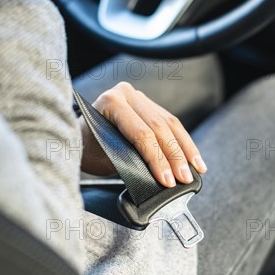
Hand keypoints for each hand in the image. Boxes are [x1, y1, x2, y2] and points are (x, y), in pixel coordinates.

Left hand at [81, 82, 207, 187]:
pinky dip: (184, 143)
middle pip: (159, 128)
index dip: (157, 159)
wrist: (78, 139)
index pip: (141, 133)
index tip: (167, 180)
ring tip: (196, 170)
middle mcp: (126, 94)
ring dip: (185, 150)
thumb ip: (130, 161)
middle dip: (175, 157)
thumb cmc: (87, 150)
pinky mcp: (150, 106)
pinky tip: (194, 159)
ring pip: (170, 125)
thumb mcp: (104, 158)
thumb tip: (159, 175)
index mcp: (111, 102)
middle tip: (184, 179)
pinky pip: (172, 124)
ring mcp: (139, 98)